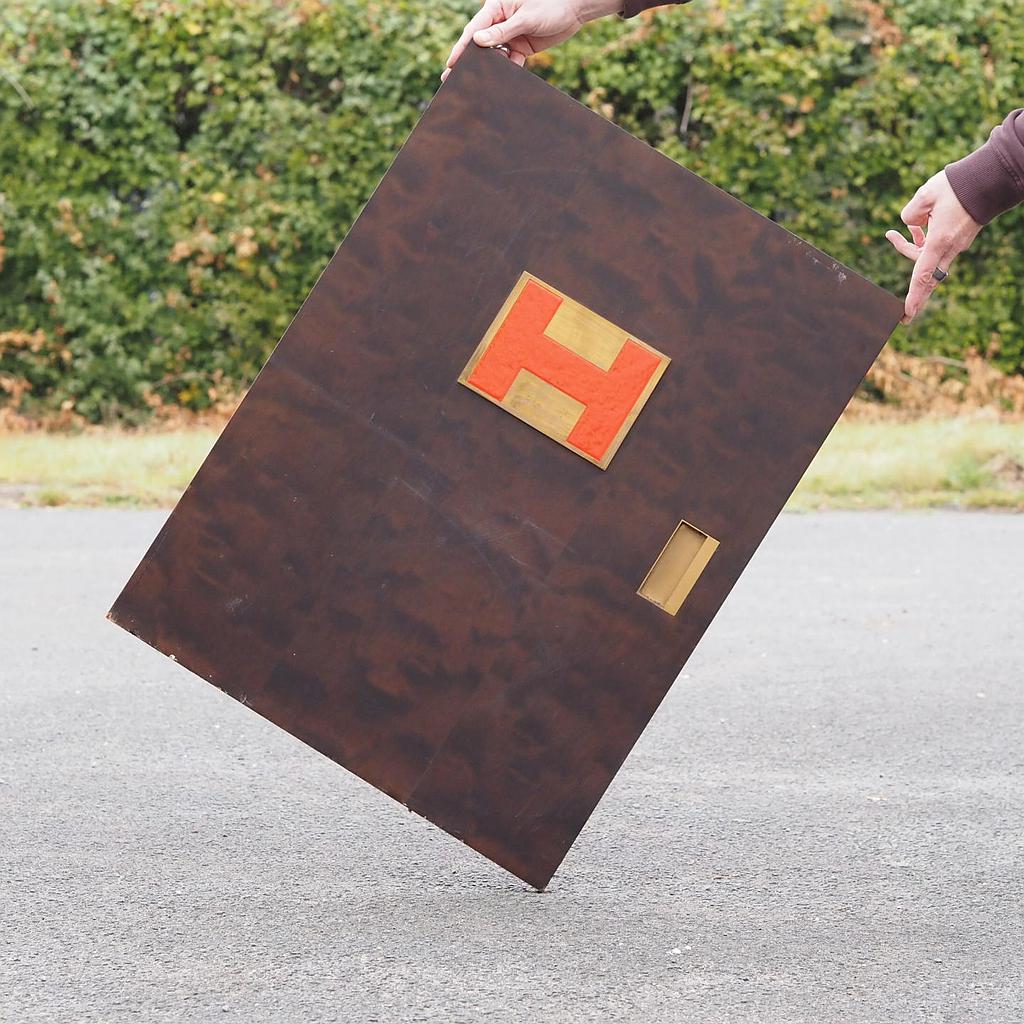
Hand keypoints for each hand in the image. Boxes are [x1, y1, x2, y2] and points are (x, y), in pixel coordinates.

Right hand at [442, 0, 622, 81]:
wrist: (575, 10)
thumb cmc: (551, 4)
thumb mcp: (526, 18)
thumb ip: (503, 31)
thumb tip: (478, 42)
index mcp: (497, 6)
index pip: (475, 29)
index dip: (462, 46)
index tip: (451, 62)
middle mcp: (501, 20)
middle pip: (481, 43)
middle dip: (469, 60)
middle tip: (451, 78)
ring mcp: (511, 35)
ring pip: (494, 55)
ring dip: (487, 69)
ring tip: (474, 85)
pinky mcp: (521, 47)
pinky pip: (510, 62)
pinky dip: (507, 71)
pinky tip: (500, 83)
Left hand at [885, 170, 982, 323]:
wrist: (989, 179)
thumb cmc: (957, 186)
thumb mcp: (925, 195)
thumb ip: (910, 214)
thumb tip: (909, 224)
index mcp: (940, 240)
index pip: (923, 274)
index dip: (915, 295)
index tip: (908, 313)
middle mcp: (950, 247)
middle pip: (928, 277)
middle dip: (917, 296)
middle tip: (904, 316)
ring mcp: (957, 245)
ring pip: (928, 259)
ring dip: (910, 251)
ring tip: (893, 235)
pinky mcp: (959, 239)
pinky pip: (936, 249)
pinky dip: (922, 243)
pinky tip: (914, 228)